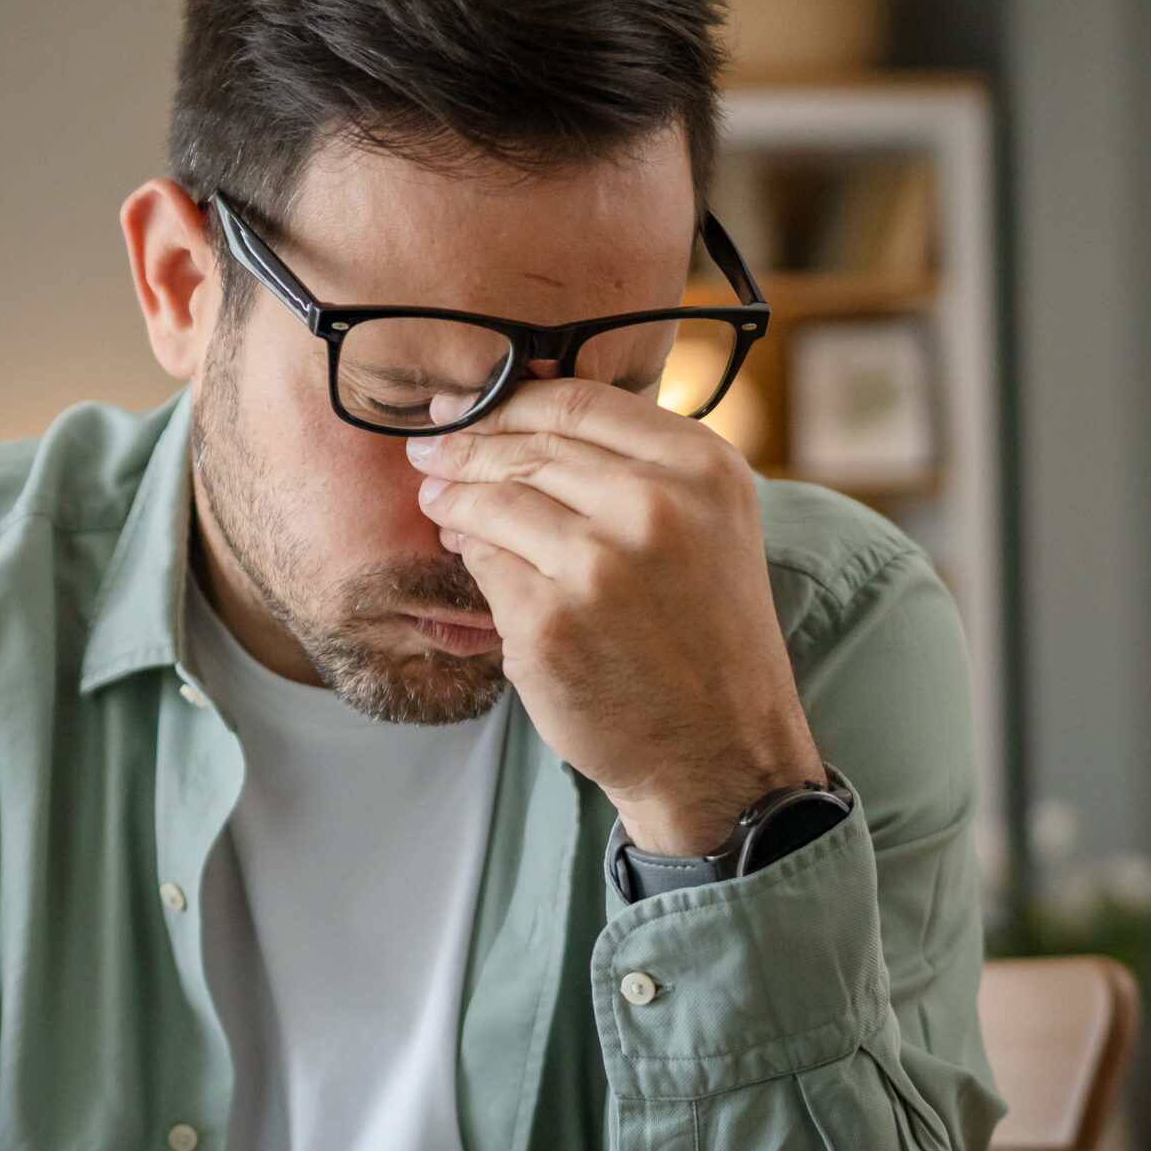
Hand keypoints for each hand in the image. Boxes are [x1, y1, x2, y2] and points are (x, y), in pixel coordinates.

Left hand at [407, 379, 823, 855]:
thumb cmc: (707, 637)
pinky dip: (467, 553)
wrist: (720, 751)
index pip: (578, 400)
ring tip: (437, 499)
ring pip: (495, 499)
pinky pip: (484, 562)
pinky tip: (461, 552)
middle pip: (529, 446)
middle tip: (430, 450)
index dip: (508, 399)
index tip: (467, 404)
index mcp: (702, 467)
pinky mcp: (549, 622)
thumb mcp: (708, 526)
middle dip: (466, 444)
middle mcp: (656, 506)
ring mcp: (599, 565)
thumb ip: (640, 467)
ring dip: (454, 496)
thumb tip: (526, 419)